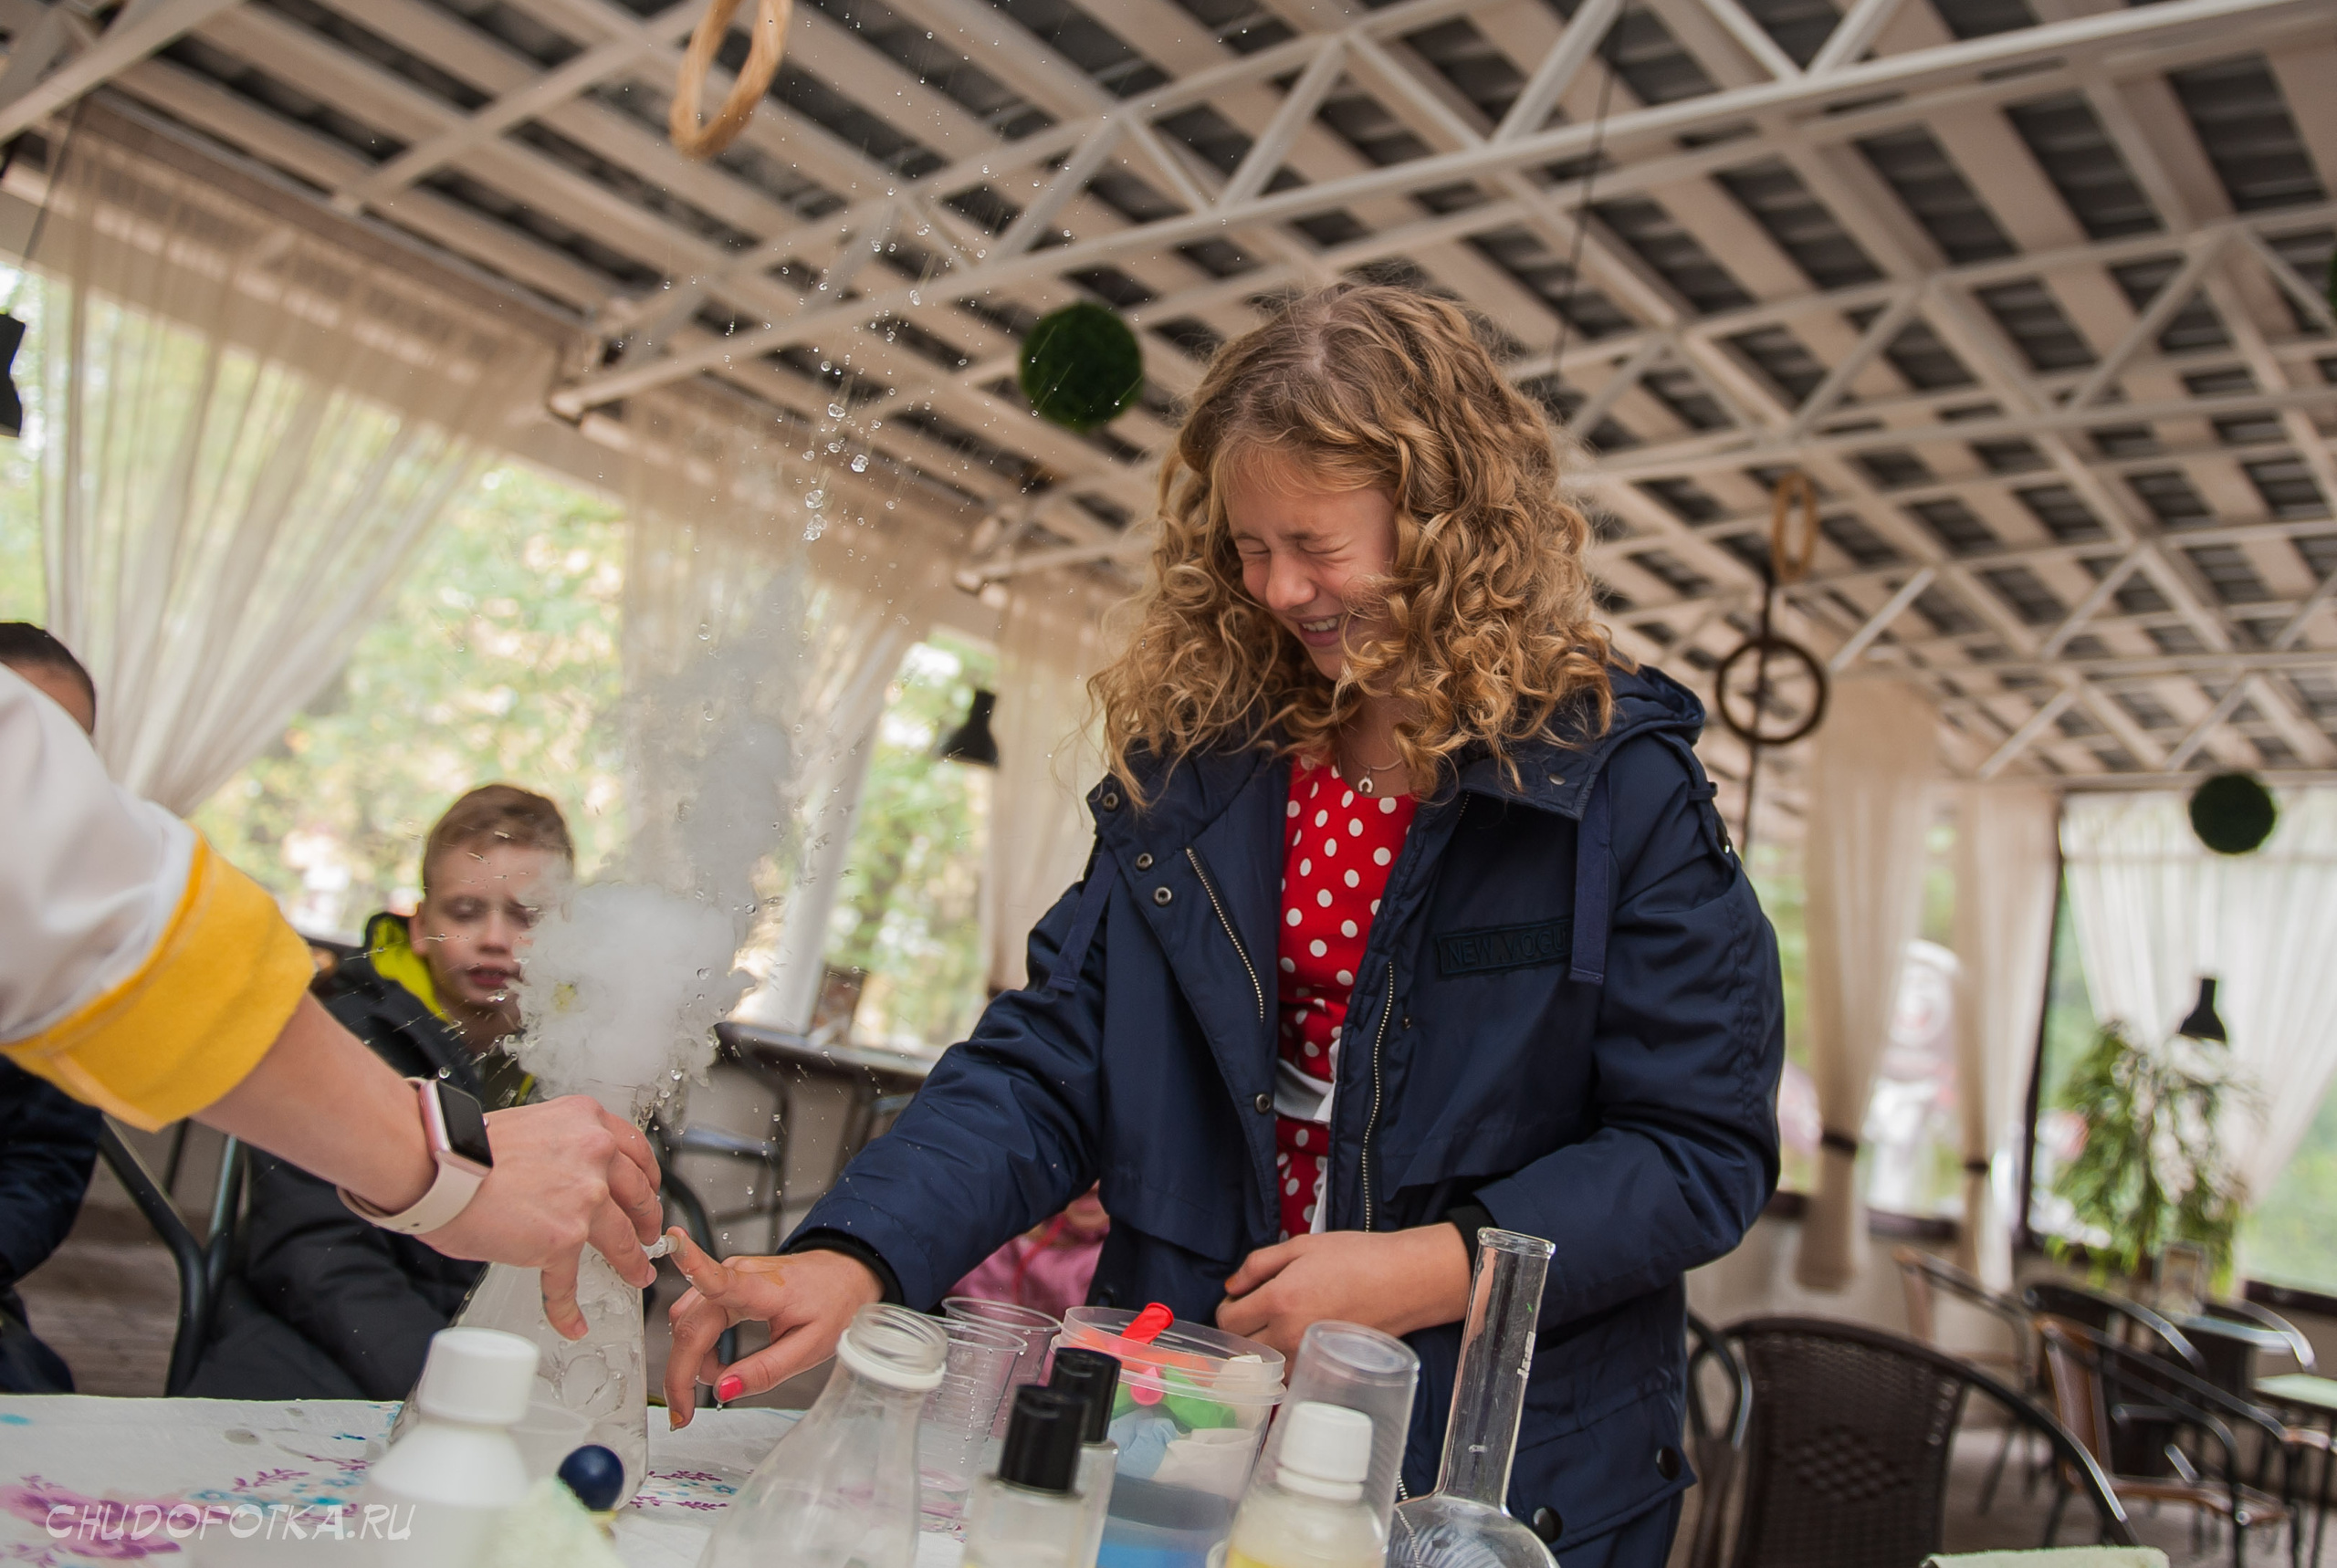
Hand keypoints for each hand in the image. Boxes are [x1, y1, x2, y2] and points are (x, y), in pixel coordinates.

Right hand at [419, 1096, 663, 1338]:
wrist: (437, 1165)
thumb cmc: (466, 1147)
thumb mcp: (532, 1126)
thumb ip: (559, 1148)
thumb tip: (562, 1174)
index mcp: (586, 1123)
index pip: (635, 1152)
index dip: (647, 1178)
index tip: (648, 1191)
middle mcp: (594, 1158)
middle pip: (639, 1197)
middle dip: (647, 1221)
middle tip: (648, 1235)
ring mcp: (583, 1201)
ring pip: (621, 1240)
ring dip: (631, 1263)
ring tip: (635, 1275)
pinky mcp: (561, 1241)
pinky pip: (568, 1283)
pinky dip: (569, 1307)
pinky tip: (573, 1322)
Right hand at [661, 1231, 882, 1428]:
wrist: (846, 1274)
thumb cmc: (833, 1305)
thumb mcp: (810, 1349)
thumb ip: (765, 1371)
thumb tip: (723, 1390)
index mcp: (765, 1288)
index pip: (721, 1279)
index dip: (692, 1264)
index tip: (674, 1244)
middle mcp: (739, 1274)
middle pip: (689, 1326)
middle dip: (680, 1374)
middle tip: (683, 1413)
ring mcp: (729, 1275)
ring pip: (685, 1323)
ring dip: (691, 1360)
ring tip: (723, 1378)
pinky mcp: (725, 1282)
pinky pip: (694, 1318)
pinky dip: (698, 1347)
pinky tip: (720, 1361)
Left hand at [1216, 1225, 1469, 1356]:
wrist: (1403, 1281)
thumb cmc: (1356, 1258)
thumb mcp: (1301, 1246)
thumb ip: (1258, 1265)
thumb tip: (1231, 1287)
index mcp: (1278, 1299)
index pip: (1228, 1320)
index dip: (1227, 1308)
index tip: (1239, 1300)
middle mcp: (1288, 1334)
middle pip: (1241, 1347)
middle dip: (1240, 1330)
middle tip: (1254, 1313)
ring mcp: (1307, 1355)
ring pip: (1264, 1367)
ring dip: (1260, 1351)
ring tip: (1275, 1328)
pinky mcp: (1325, 1366)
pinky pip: (1289, 1376)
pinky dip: (1283, 1364)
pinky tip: (1295, 1343)